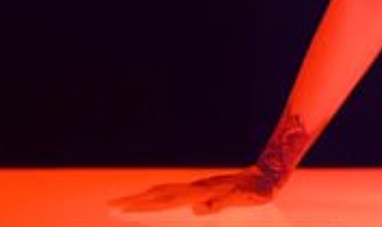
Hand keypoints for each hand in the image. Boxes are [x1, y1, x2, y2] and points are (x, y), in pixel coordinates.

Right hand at [109, 166, 277, 214]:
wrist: (271, 171)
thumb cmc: (260, 191)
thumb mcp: (245, 199)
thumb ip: (224, 203)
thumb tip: (199, 210)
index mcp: (202, 193)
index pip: (166, 202)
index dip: (143, 206)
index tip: (121, 208)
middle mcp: (197, 189)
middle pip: (160, 195)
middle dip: (135, 202)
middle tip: (110, 207)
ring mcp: (200, 187)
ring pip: (166, 192)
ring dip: (145, 197)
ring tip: (126, 203)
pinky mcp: (206, 188)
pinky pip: (177, 193)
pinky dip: (161, 196)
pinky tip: (156, 198)